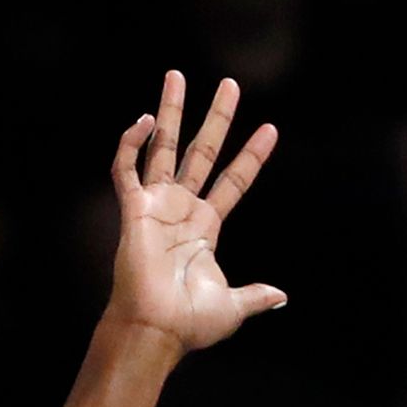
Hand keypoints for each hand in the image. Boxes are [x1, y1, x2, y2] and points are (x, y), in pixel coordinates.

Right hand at [106, 70, 285, 351]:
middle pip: (201, 151)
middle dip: (216, 118)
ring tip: (176, 76)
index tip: (270, 129)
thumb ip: (255, 295)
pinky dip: (130, 144)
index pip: (233, 181)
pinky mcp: (132, 210)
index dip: (252, 156)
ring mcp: (155, 206)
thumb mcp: (233, 306)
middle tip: (231, 84)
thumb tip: (280, 296)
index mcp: (204, 227)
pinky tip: (141, 120)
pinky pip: (125, 169)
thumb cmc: (188, 322)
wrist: (155, 330)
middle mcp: (181, 209)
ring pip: (163, 148)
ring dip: (169, 112)